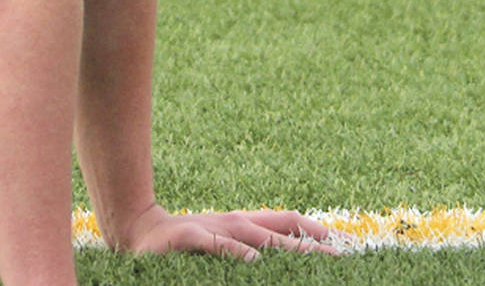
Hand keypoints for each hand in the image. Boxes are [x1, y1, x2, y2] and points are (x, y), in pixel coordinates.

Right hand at [117, 204, 337, 261]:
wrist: (139, 231)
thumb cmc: (185, 242)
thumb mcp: (220, 241)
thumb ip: (248, 247)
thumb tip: (275, 260)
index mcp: (245, 223)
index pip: (290, 221)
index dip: (318, 232)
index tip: (345, 245)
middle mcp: (237, 222)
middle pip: (284, 230)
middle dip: (315, 245)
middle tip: (343, 258)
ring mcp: (216, 228)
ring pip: (259, 237)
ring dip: (289, 249)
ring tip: (316, 259)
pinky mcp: (192, 237)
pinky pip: (219, 245)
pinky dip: (237, 253)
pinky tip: (254, 262)